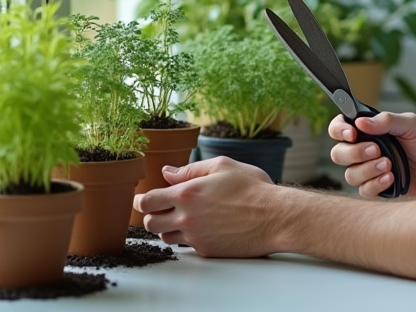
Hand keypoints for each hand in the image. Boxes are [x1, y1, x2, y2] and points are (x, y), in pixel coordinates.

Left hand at [133, 156, 282, 256]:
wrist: (274, 217)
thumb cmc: (252, 188)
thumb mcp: (222, 166)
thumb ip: (191, 170)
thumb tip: (167, 172)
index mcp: (187, 193)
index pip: (147, 201)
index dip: (141, 199)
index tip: (142, 197)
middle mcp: (187, 217)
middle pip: (149, 222)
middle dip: (151, 214)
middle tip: (160, 208)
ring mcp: (195, 236)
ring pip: (165, 236)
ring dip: (167, 227)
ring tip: (181, 217)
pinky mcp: (206, 250)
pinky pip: (186, 245)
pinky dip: (187, 236)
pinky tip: (201, 226)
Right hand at [328, 112, 415, 197]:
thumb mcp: (411, 125)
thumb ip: (387, 121)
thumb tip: (360, 122)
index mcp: (369, 131)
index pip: (339, 128)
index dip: (339, 130)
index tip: (352, 133)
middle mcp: (365, 151)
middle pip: (339, 154)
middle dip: (354, 152)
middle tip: (377, 149)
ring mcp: (370, 172)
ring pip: (350, 174)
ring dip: (367, 169)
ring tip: (389, 165)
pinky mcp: (378, 190)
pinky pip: (364, 191)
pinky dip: (375, 184)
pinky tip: (392, 178)